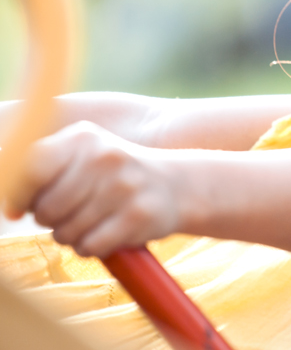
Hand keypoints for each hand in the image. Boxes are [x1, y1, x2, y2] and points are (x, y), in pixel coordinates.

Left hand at [3, 122, 182, 256]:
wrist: (177, 185)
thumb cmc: (114, 176)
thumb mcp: (83, 157)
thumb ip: (43, 170)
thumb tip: (9, 203)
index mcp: (83, 138)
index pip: (32, 167)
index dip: (17, 194)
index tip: (19, 208)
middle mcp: (105, 158)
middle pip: (46, 208)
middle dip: (49, 219)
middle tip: (68, 213)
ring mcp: (124, 186)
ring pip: (66, 231)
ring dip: (71, 235)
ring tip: (90, 222)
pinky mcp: (139, 215)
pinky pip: (90, 245)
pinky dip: (91, 247)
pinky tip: (105, 234)